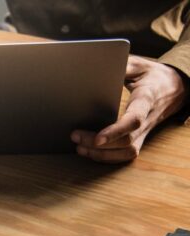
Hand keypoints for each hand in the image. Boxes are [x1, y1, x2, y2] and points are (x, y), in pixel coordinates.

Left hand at [72, 55, 186, 162]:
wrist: (173, 87)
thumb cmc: (151, 75)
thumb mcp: (139, 65)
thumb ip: (122, 66)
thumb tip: (100, 66)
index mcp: (146, 100)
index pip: (133, 120)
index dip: (115, 131)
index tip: (97, 138)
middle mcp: (147, 119)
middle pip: (125, 141)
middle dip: (98, 144)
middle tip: (75, 136)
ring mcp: (145, 132)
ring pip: (127, 152)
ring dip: (102, 154)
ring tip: (79, 148)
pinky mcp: (140, 138)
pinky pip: (126, 154)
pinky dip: (108, 158)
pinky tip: (90, 152)